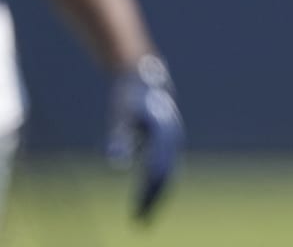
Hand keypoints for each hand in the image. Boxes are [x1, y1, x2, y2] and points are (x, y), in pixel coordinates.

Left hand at [106, 55, 182, 219]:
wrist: (142, 73)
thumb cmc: (130, 94)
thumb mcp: (122, 113)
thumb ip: (120, 137)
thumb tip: (117, 163)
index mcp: (166, 134)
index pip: (159, 171)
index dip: (148, 193)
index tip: (137, 212)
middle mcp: (173, 138)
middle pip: (166, 175)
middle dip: (154, 198)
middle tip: (141, 221)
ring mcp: (171, 139)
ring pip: (167, 172)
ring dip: (156, 193)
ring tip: (144, 213)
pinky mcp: (164, 140)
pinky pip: (163, 166)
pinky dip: (154, 182)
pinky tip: (146, 194)